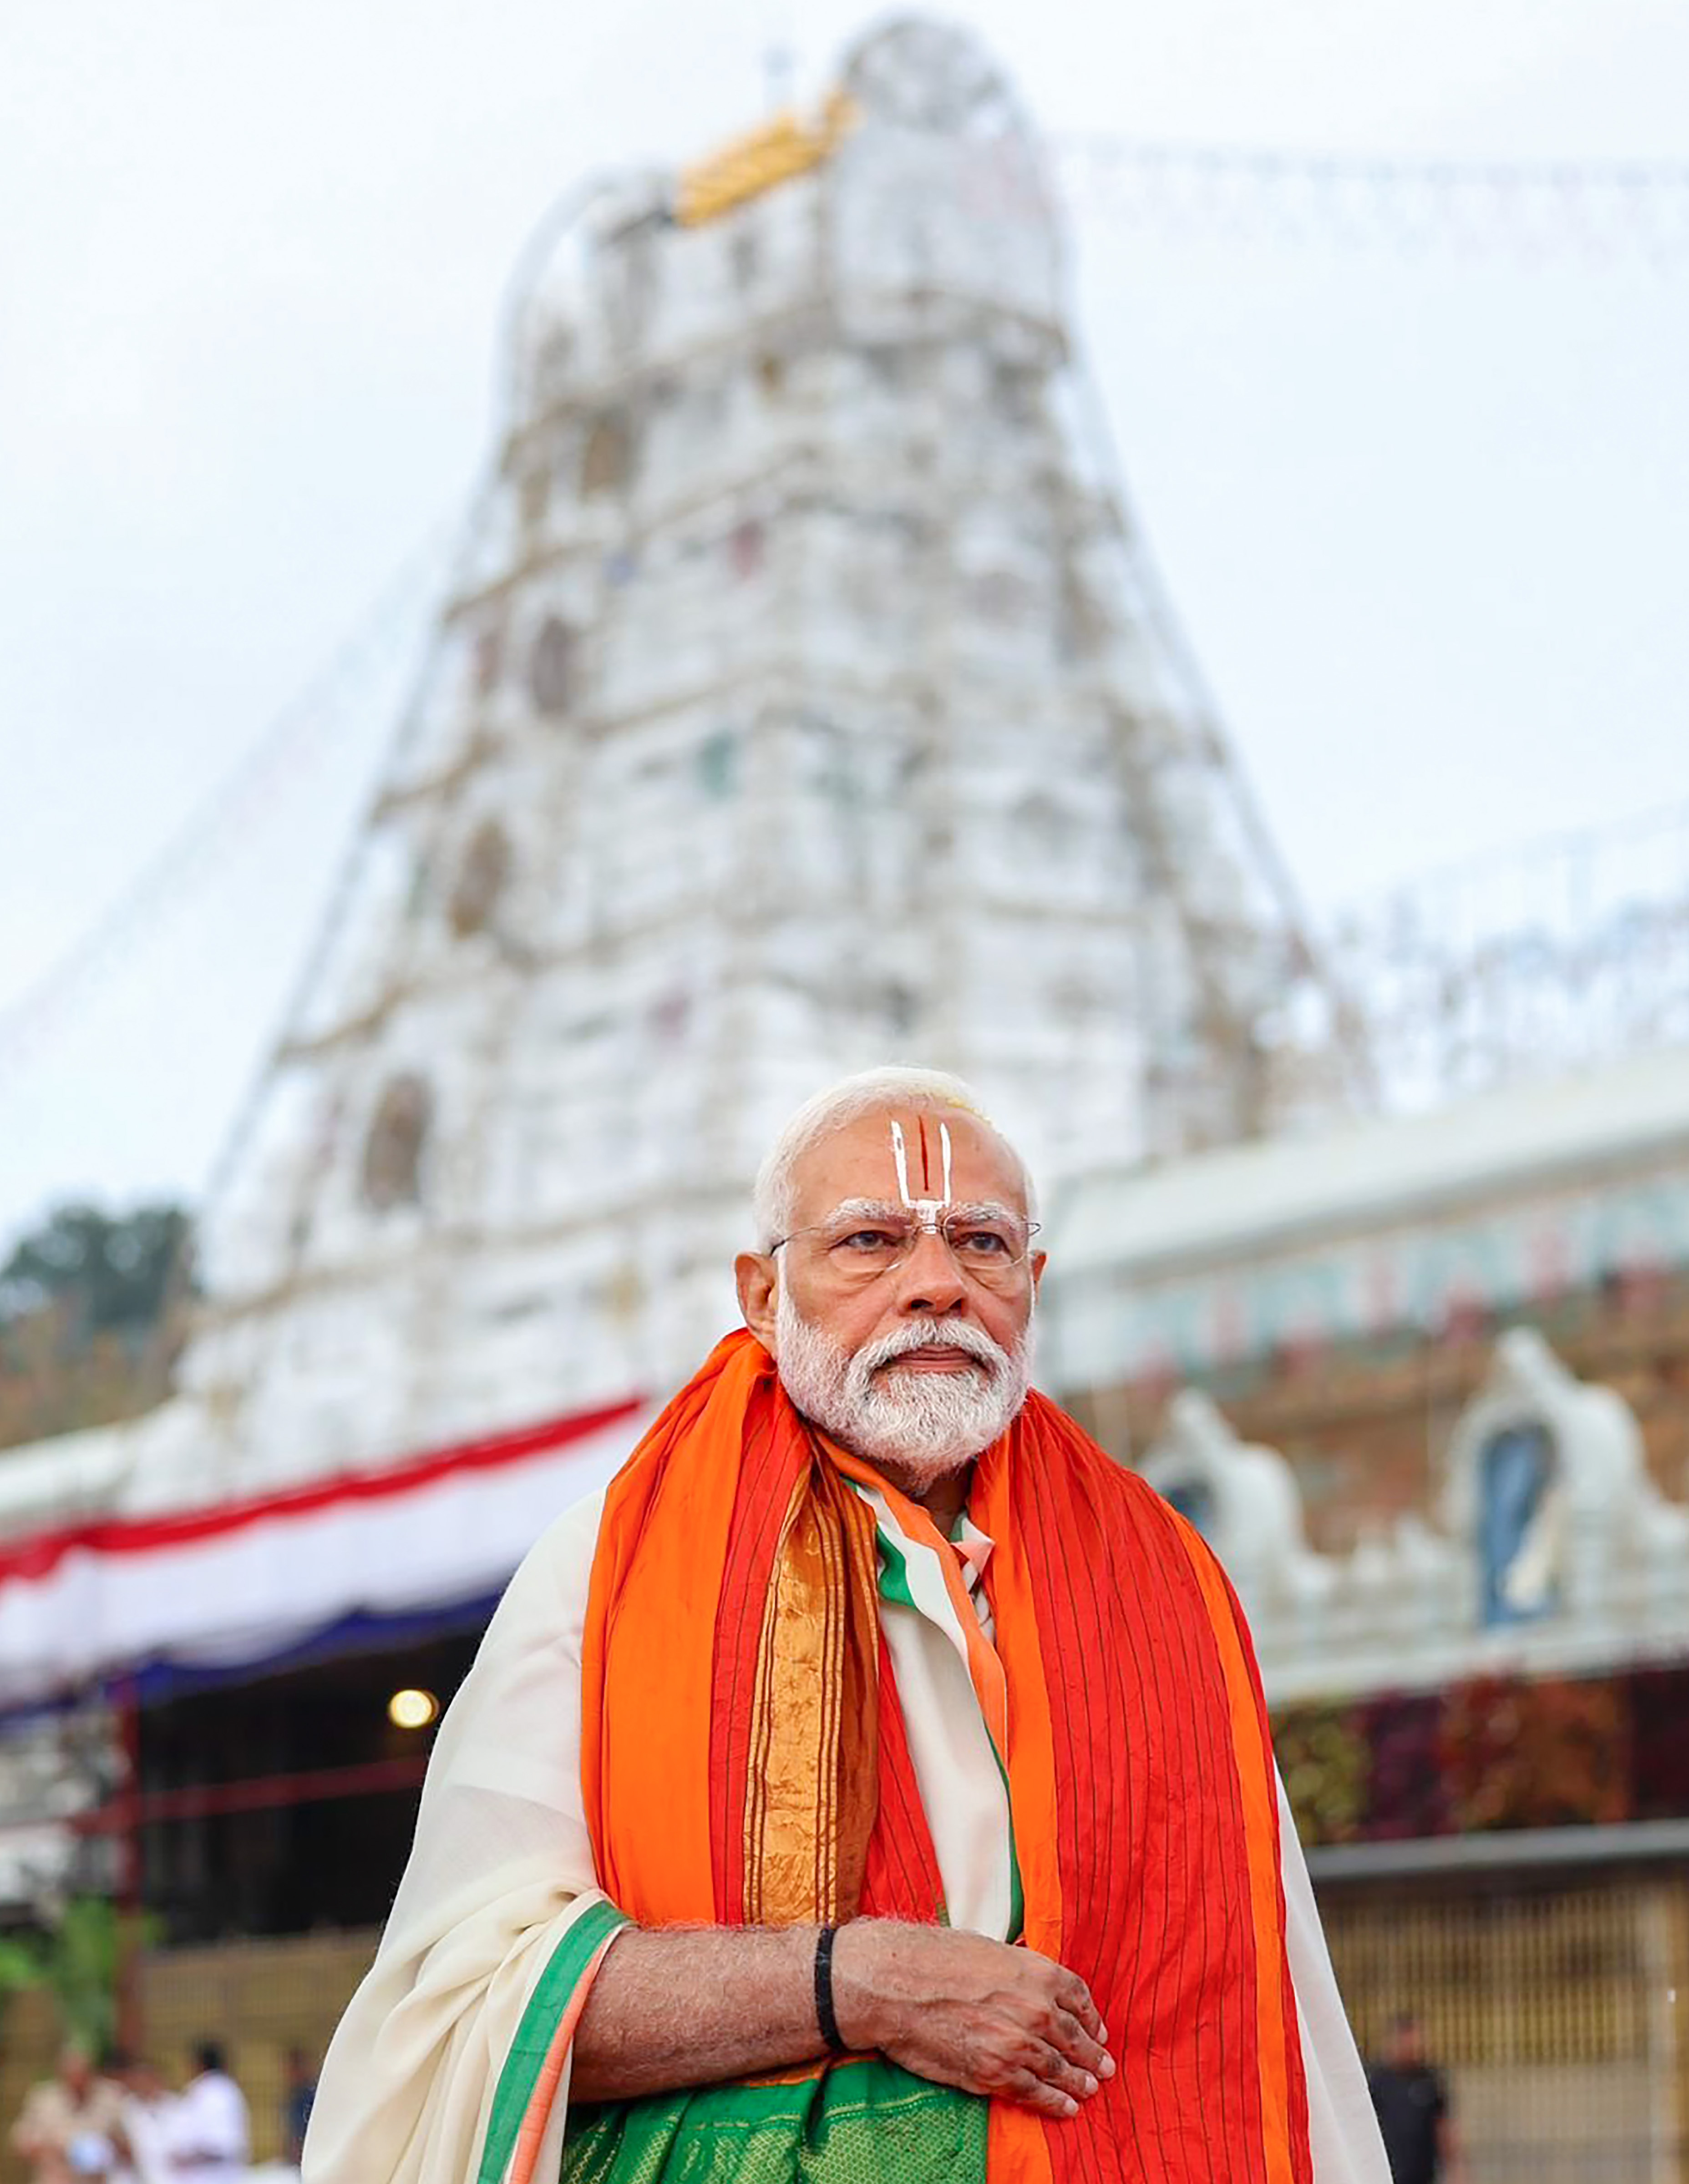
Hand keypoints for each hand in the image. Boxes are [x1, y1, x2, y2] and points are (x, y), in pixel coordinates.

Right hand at [831, 1921, 1113, 2121]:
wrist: (897, 1984)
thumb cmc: (935, 1958)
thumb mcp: (988, 1950)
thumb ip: (1017, 1970)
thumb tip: (1029, 1983)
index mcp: (1038, 1972)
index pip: (1079, 1998)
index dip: (1092, 2018)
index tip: (1097, 2031)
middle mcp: (1037, 2009)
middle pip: (1076, 2037)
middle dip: (1092, 2055)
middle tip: (1104, 2067)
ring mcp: (1019, 2044)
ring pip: (1060, 2069)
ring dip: (1078, 2081)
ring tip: (1089, 2090)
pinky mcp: (996, 2073)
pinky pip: (1035, 2093)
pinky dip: (1055, 2103)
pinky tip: (1066, 2108)